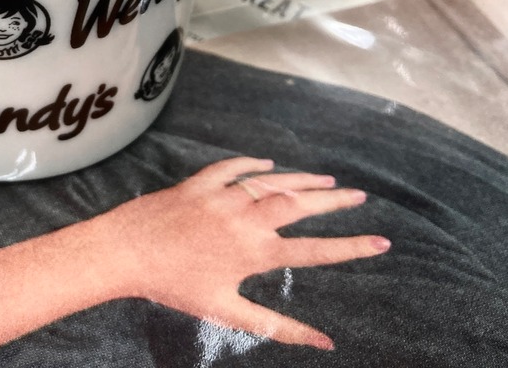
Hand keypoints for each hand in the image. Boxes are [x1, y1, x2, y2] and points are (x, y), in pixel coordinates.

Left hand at [100, 157, 388, 349]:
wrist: (126, 251)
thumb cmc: (175, 287)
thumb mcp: (228, 313)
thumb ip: (277, 326)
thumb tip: (323, 342)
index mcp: (255, 252)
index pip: (315, 251)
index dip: (352, 247)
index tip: (382, 242)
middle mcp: (245, 219)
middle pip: (300, 204)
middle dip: (334, 200)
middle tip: (360, 194)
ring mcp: (223, 197)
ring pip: (272, 182)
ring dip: (302, 179)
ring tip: (327, 179)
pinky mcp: (199, 183)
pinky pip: (232, 169)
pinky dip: (253, 166)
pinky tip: (268, 165)